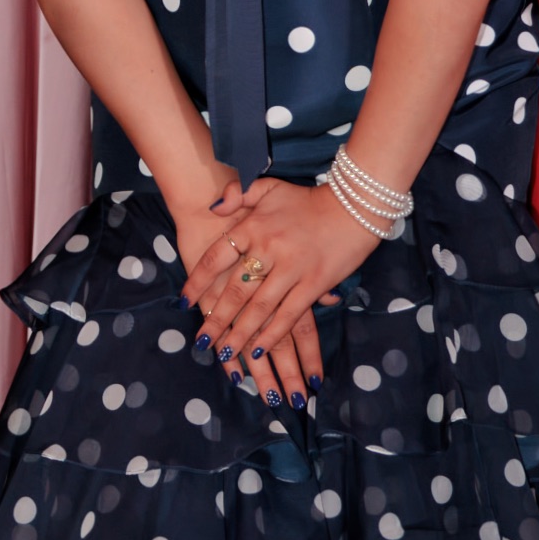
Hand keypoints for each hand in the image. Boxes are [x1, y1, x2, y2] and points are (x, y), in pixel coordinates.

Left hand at [181, 178, 362, 409]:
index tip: (185, 301)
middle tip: (200, 341)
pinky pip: (288, 314)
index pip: (216, 257)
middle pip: (234, 291)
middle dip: (215, 319)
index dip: (197, 281)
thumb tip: (212, 208)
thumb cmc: (308, 199)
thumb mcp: (269, 187)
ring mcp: (292, 268)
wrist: (353, 205)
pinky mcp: (314, 284)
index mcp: (253, 226)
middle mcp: (268, 249)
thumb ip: (238, 194)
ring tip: (223, 352)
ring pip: (259, 308)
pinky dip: (272, 334)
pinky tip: (259, 349)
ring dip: (239, 334)